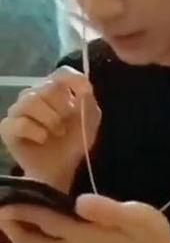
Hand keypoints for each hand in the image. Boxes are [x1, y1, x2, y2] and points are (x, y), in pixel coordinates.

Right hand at [0, 66, 101, 185]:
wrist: (59, 170)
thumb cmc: (72, 143)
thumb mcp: (89, 122)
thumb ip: (88, 103)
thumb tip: (84, 88)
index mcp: (56, 90)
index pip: (62, 73)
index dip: (74, 79)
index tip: (85, 93)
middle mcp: (35, 95)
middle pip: (48, 86)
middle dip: (62, 108)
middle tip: (65, 125)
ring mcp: (18, 110)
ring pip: (31, 101)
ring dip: (50, 120)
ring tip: (56, 133)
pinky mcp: (7, 128)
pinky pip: (18, 122)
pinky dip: (35, 132)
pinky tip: (42, 139)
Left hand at [0, 195, 169, 242]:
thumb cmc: (150, 237)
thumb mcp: (137, 218)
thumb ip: (108, 210)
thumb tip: (79, 202)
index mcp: (83, 236)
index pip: (45, 220)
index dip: (23, 208)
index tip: (4, 195)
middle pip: (30, 241)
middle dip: (11, 223)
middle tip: (1, 202)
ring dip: (19, 230)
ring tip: (10, 210)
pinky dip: (32, 235)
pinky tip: (33, 221)